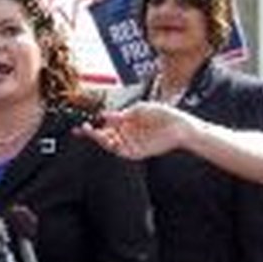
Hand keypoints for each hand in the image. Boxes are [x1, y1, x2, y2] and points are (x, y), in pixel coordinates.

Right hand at [75, 102, 193, 159]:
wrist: (180, 127)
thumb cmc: (163, 115)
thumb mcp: (140, 109)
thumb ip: (122, 114)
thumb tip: (105, 115)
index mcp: (126, 122)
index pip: (105, 124)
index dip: (93, 124)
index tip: (83, 122)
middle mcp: (126, 134)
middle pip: (103, 136)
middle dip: (91, 133)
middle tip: (82, 128)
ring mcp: (131, 144)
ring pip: (109, 144)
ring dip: (99, 139)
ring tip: (92, 131)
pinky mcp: (137, 152)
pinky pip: (120, 151)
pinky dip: (112, 146)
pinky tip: (107, 138)